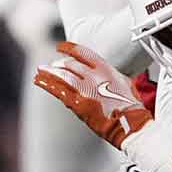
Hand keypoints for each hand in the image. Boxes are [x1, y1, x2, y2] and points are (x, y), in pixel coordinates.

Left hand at [33, 41, 152, 148]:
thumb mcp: (126, 84)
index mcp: (106, 69)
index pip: (83, 52)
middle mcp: (94, 76)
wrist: (130, 125)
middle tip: (50, 65)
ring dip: (48, 72)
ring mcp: (85, 89)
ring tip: (40, 71)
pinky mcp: (78, 103)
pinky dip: (47, 84)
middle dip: (58, 65)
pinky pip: (58, 90)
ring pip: (61, 75)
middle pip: (70, 65)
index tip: (61, 47)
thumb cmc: (131, 108)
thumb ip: (113, 76)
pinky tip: (39, 80)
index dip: (70, 48)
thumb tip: (108, 74)